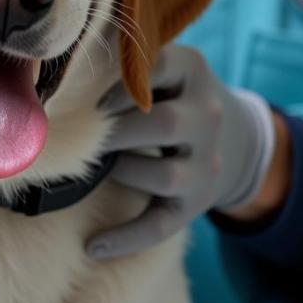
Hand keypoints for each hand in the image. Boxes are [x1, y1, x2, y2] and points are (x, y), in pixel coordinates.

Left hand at [87, 44, 278, 259]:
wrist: (234, 137)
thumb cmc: (173, 92)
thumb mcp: (166, 63)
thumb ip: (127, 57)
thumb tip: (67, 59)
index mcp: (194, 73)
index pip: (161, 68)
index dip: (122, 82)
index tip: (92, 94)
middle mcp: (208, 117)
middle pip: (166, 124)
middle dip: (117, 130)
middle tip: (81, 133)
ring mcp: (207, 164)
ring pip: (165, 176)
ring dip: (121, 171)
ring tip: (93, 166)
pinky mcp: (197, 204)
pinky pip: (162, 226)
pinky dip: (126, 238)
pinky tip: (91, 245)